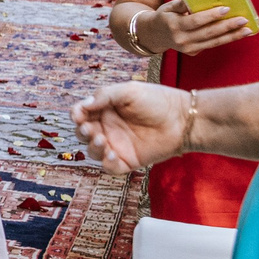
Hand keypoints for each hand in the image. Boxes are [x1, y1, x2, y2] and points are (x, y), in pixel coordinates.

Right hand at [72, 82, 193, 172]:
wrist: (182, 120)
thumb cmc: (157, 101)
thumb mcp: (129, 91)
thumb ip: (104, 95)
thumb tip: (83, 106)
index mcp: (105, 109)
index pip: (82, 114)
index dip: (76, 115)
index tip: (78, 115)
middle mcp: (108, 128)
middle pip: (82, 134)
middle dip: (81, 132)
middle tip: (89, 130)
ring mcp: (117, 145)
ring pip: (92, 151)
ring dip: (92, 147)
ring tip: (101, 141)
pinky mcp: (127, 161)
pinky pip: (109, 167)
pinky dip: (106, 163)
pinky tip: (112, 154)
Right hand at [124, 0, 251, 55]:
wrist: (152, 35)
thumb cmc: (164, 16)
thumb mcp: (168, 7)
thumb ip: (182, 4)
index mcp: (174, 26)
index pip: (196, 21)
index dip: (211, 16)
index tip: (226, 9)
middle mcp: (181, 40)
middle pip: (208, 33)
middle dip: (228, 27)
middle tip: (244, 20)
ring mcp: (187, 49)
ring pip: (213, 42)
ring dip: (232, 36)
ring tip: (247, 30)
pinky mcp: (193, 52)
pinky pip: (211, 45)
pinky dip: (225, 39)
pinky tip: (237, 34)